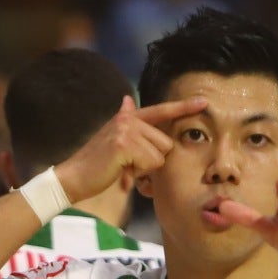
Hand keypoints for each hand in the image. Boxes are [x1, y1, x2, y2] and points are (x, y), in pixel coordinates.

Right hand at [51, 95, 205, 202]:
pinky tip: (121, 171)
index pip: (161, 111)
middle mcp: (129, 119)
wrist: (73, 177)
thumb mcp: (113, 140)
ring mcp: (126, 130)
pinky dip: (138, 174)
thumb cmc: (97, 165)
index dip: (183, 107)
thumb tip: (128, 100)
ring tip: (123, 167)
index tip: (204, 102)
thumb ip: (127, 122)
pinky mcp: (125, 144)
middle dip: (151, 160)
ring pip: (160, 155)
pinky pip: (151, 163)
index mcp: (128, 117)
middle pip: (166, 143)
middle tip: (128, 165)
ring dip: (145, 168)